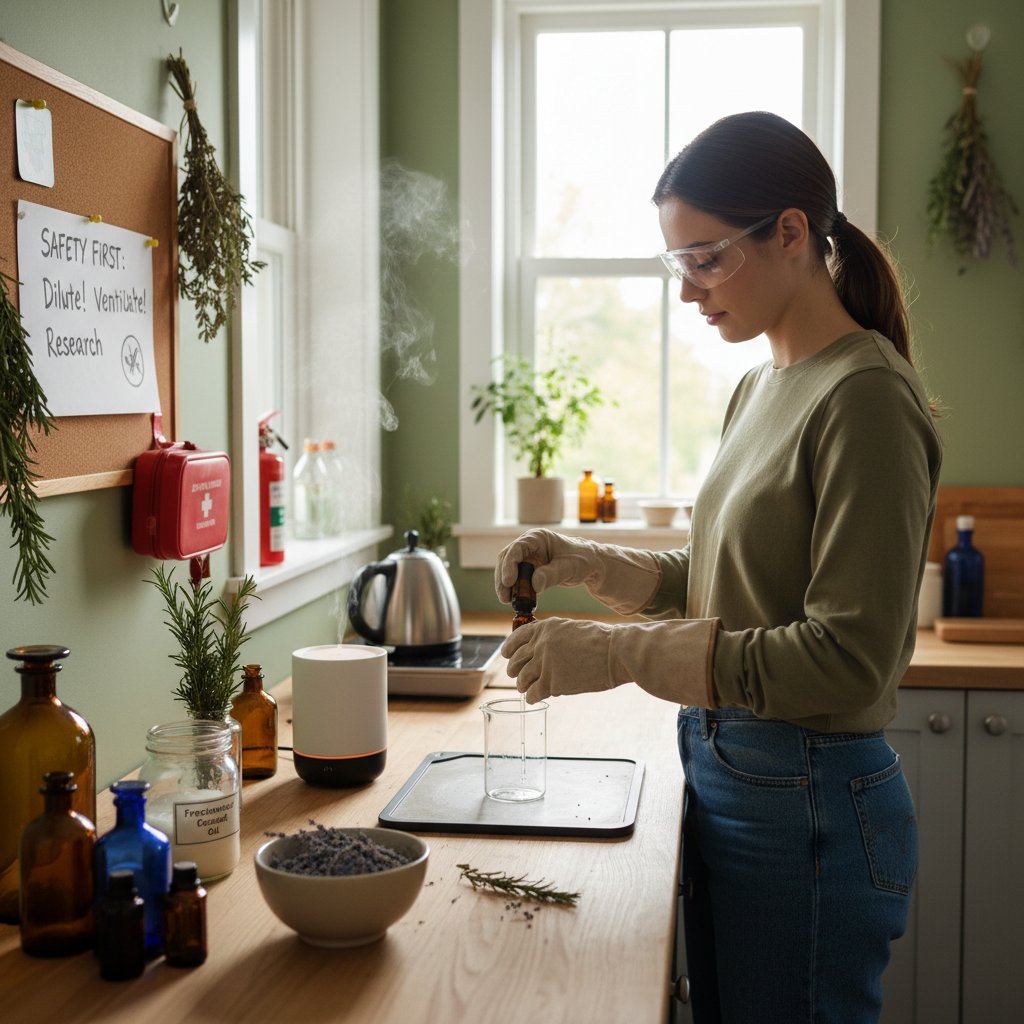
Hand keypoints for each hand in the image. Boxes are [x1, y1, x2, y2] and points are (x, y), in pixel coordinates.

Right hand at [494, 529, 660, 614]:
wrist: (589, 565)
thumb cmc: (581, 561)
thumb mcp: (569, 568)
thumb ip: (552, 575)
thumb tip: (534, 585)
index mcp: (538, 537)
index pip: (517, 548)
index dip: (509, 565)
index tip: (509, 582)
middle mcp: (529, 544)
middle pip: (507, 558)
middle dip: (503, 577)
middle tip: (504, 596)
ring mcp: (527, 555)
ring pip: (508, 568)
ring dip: (505, 584)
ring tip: (507, 600)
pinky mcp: (528, 567)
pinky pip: (516, 577)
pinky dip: (514, 588)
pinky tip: (515, 600)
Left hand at [502, 616, 719, 705]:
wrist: (618, 652)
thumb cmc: (602, 640)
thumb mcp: (573, 629)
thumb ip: (554, 637)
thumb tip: (542, 649)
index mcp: (546, 628)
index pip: (517, 638)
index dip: (509, 648)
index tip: (506, 656)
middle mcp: (541, 644)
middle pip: (516, 661)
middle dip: (514, 670)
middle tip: (516, 677)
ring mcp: (545, 664)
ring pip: (522, 679)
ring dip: (522, 686)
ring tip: (526, 689)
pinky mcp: (553, 683)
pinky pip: (533, 693)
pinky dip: (532, 697)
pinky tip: (535, 698)